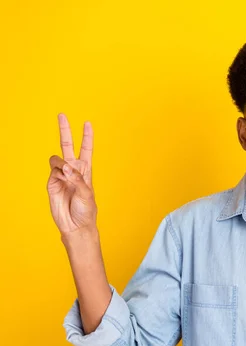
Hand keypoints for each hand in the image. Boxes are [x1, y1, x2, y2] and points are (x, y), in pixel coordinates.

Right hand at [47, 113, 96, 235]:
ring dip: (61, 163)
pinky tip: (62, 179)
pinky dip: (57, 172)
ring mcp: (61, 175)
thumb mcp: (87, 193)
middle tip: (61, 114)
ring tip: (67, 175)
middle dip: (65, 130)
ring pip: (57, 158)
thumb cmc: (86, 210)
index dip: (87, 136)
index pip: (86, 149)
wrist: (75, 225)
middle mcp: (73, 170)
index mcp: (86, 170)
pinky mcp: (51, 182)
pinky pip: (52, 170)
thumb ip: (77, 178)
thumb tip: (66, 167)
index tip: (88, 123)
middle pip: (68, 145)